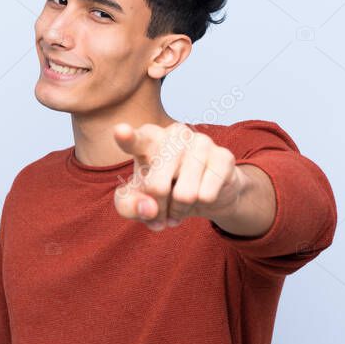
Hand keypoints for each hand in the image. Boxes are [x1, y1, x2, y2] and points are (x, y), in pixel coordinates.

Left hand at [113, 122, 245, 230]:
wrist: (206, 193)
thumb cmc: (164, 190)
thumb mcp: (137, 200)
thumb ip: (129, 206)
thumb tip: (149, 209)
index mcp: (148, 139)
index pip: (136, 140)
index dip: (128, 138)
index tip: (120, 132)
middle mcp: (174, 135)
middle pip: (157, 187)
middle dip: (158, 210)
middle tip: (161, 211)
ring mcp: (201, 142)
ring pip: (184, 195)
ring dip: (180, 210)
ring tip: (181, 203)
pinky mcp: (223, 156)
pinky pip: (206, 195)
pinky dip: (202, 205)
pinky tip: (203, 196)